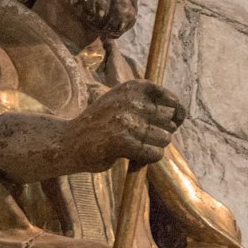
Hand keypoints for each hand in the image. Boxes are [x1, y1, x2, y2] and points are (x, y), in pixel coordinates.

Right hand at [68, 80, 186, 172]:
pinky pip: (154, 153)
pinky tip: (134, 160)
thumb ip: (146, 104)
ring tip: (135, 150)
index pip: (170, 99)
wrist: (68, 142)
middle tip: (143, 141)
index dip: (177, 112)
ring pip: (164, 138)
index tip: (176, 122)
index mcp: (131, 87)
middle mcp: (131, 100)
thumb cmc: (100, 125)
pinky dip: (148, 159)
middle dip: (161, 134)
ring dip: (154, 148)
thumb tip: (179, 115)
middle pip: (169, 121)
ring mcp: (127, 120)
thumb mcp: (120, 102)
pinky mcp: (123, 141)